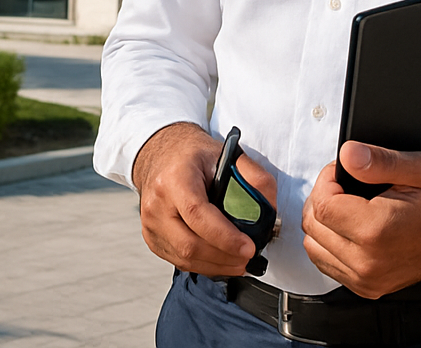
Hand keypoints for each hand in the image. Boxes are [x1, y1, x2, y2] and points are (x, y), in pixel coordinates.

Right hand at [131, 122, 277, 276]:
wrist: (161, 155)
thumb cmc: (193, 156)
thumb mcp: (227, 154)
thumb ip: (254, 177)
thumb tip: (270, 208)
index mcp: (175, 179)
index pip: (198, 214)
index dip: (225, 236)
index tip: (248, 247)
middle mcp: (157, 204)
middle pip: (189, 244)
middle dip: (223, 257)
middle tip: (248, 258)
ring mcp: (150, 224)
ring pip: (184, 258)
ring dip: (216, 265)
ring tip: (239, 262)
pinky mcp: (152, 238)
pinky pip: (179, 261)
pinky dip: (203, 265)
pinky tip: (220, 259)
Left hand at [302, 141, 420, 298]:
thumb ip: (382, 160)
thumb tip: (349, 155)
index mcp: (379, 230)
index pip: (323, 204)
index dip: (326, 180)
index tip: (342, 172)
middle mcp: (369, 261)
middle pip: (314, 226)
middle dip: (323, 198)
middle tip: (346, 185)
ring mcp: (367, 279)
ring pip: (314, 247)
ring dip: (323, 222)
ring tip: (347, 206)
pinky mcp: (367, 288)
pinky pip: (327, 264)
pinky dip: (329, 244)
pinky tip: (349, 228)